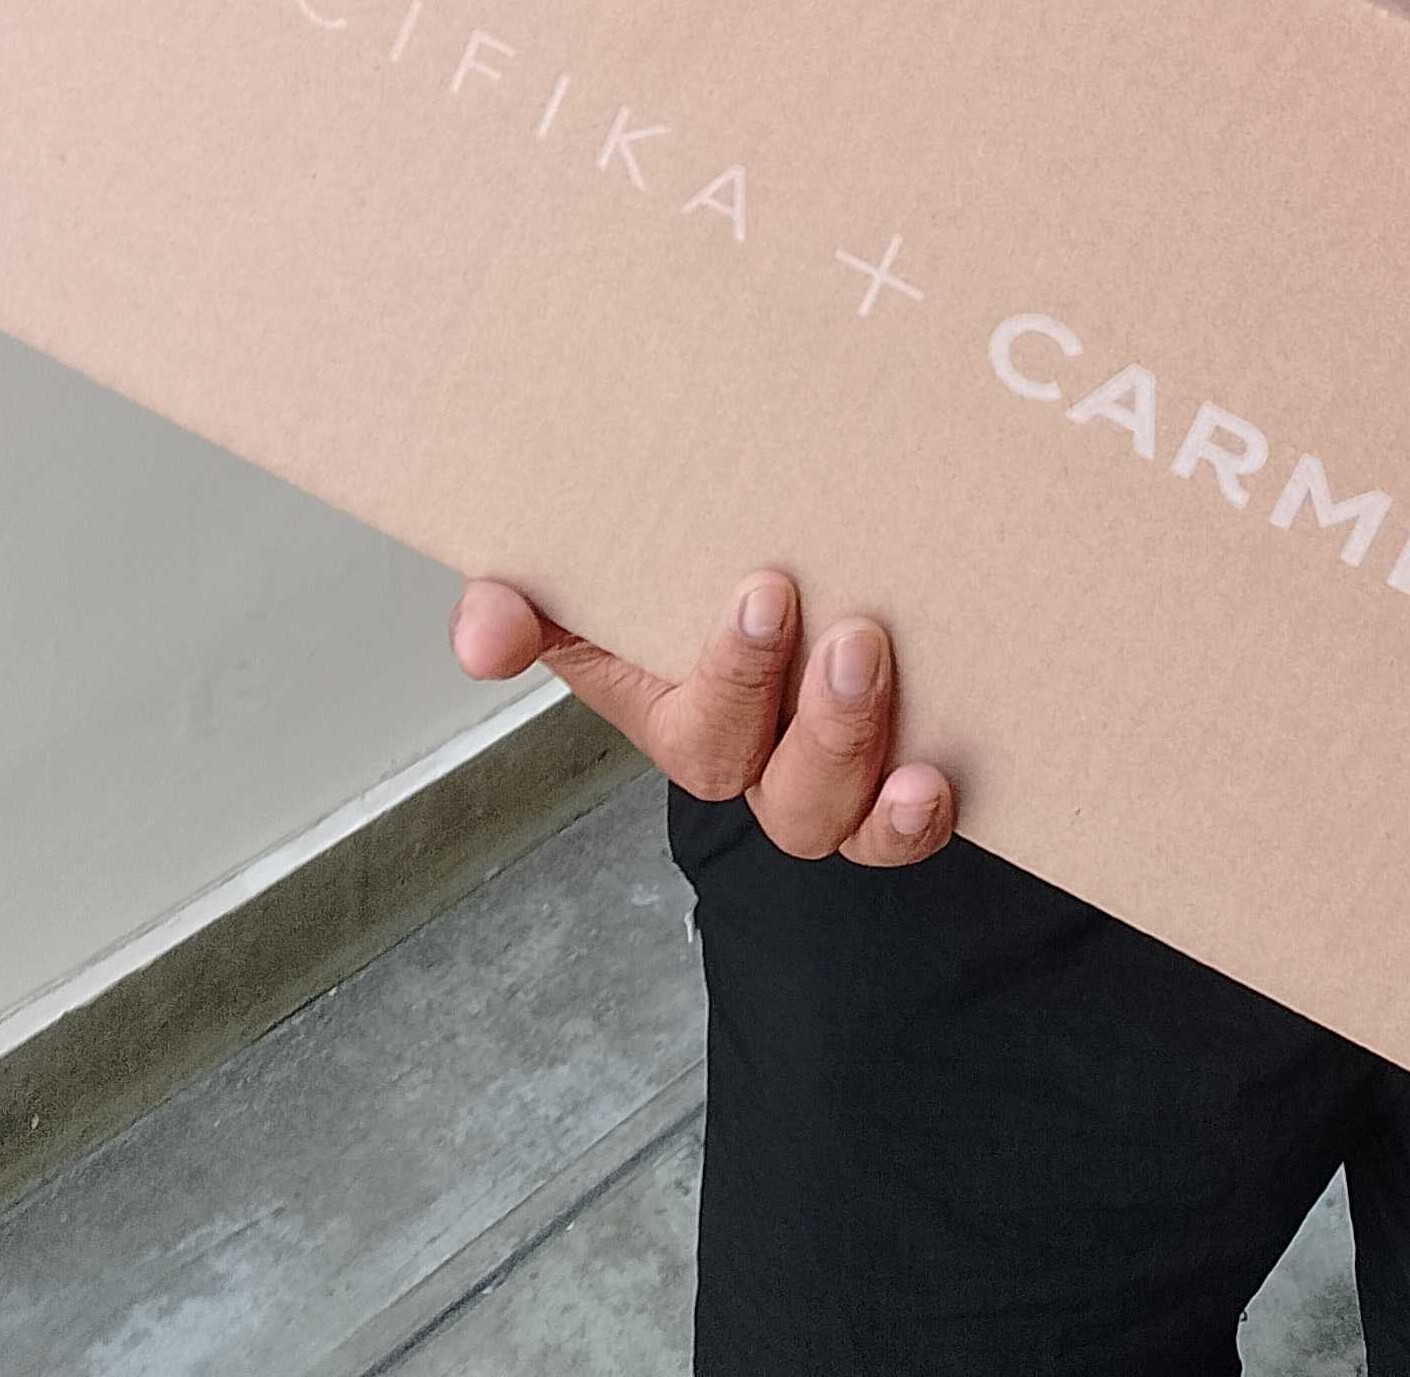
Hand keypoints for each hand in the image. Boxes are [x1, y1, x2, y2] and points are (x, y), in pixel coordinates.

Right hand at [452, 569, 956, 866]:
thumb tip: (479, 635)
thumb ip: (527, 600)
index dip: (726, 681)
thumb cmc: (693, 582)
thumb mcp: (607, 581)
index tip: (765, 591)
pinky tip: (930, 780)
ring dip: (849, 745)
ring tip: (869, 658)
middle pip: (766, 782)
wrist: (796, 575)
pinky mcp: (892, 781)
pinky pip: (898, 834)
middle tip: (839, 625)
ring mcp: (823, 781)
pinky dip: (912, 820)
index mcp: (677, 708)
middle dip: (799, 711)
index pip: (689, 727)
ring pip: (824, 814)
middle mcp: (751, 760)